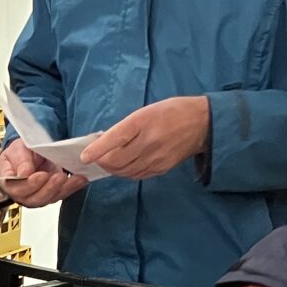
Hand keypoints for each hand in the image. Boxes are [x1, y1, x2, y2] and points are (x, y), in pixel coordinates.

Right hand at [0, 138, 85, 207]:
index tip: (41, 175)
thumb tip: (24, 173)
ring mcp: (39, 196)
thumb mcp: (17, 150)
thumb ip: (20, 161)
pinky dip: (73, 187)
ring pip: (51, 198)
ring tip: (72, 178)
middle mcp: (24, 194)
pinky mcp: (52, 194)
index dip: (30, 185)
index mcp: (10, 183)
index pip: (18, 189)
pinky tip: (81, 179)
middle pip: (35, 198)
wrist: (32, 151)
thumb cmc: (20, 152)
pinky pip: (63, 194)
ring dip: (63, 189)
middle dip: (49, 188)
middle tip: (58, 176)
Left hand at [82, 96, 209, 179]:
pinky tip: (125, 166)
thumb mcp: (146, 111)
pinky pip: (138, 175)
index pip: (114, 139)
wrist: (202, 123)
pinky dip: (127, 172)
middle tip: (96, 159)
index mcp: (143, 122)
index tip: (84, 157)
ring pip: (125, 171)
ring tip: (109, 162)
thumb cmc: (172, 112)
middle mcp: (149, 142)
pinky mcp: (162, 168)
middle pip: (117, 161)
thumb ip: (126, 127)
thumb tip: (105, 142)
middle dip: (103, 162)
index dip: (97, 151)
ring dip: (113, 169)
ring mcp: (156, 158)